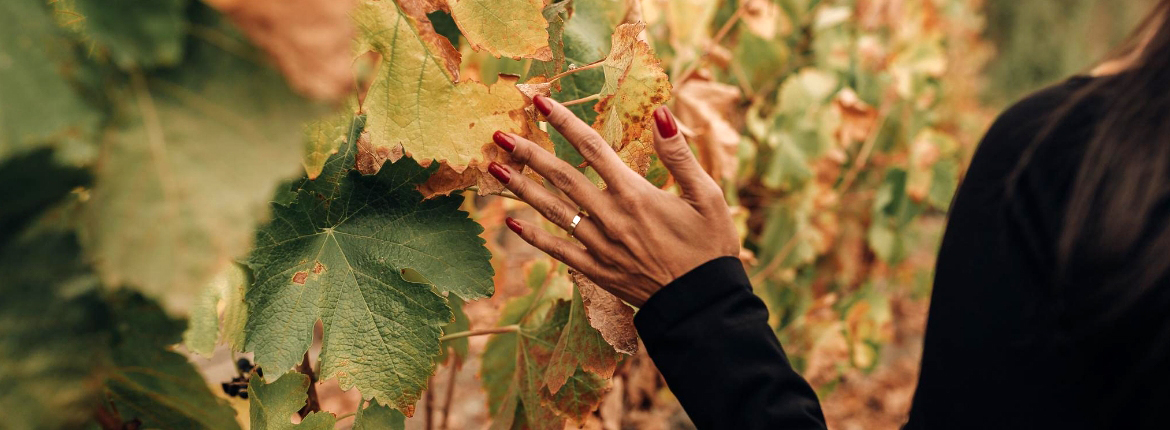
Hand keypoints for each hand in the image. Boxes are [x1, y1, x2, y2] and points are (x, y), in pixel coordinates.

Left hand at [486, 95, 739, 306]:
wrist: (702, 304)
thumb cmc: (710, 247)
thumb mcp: (708, 196)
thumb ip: (679, 155)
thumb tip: (661, 113)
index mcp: (636, 194)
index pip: (593, 149)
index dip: (566, 122)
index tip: (541, 103)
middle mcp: (611, 217)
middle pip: (562, 177)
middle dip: (529, 153)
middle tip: (499, 134)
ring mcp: (600, 246)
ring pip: (552, 211)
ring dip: (521, 189)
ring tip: (494, 169)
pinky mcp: (597, 271)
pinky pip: (558, 250)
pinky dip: (533, 237)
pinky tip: (510, 223)